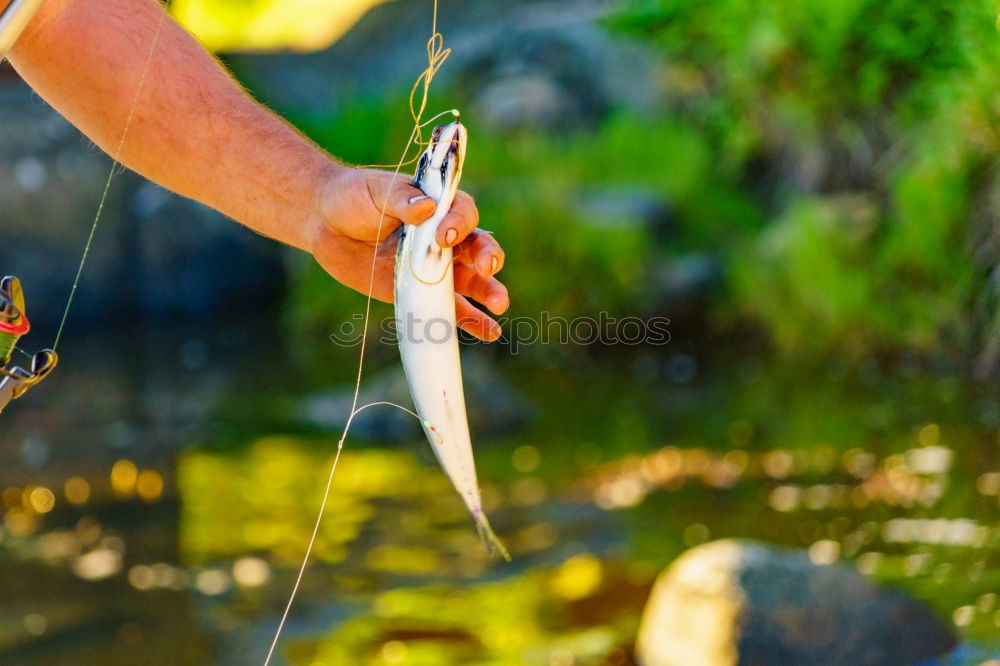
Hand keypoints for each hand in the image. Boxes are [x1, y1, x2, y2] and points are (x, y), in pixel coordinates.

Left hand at [310, 167, 507, 341]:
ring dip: (490, 291)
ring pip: (474, 281)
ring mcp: (436, 268)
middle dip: (488, 257)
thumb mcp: (376, 191)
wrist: (325, 224)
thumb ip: (401, 199)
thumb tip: (426, 208)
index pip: (463, 213)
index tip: (444, 236)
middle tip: (486, 267)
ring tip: (500, 303)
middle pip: (479, 247)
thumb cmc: (353, 197)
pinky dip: (473, 321)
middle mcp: (444, 238)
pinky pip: (453, 310)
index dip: (460, 224)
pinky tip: (489, 332)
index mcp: (438, 206)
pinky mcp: (423, 294)